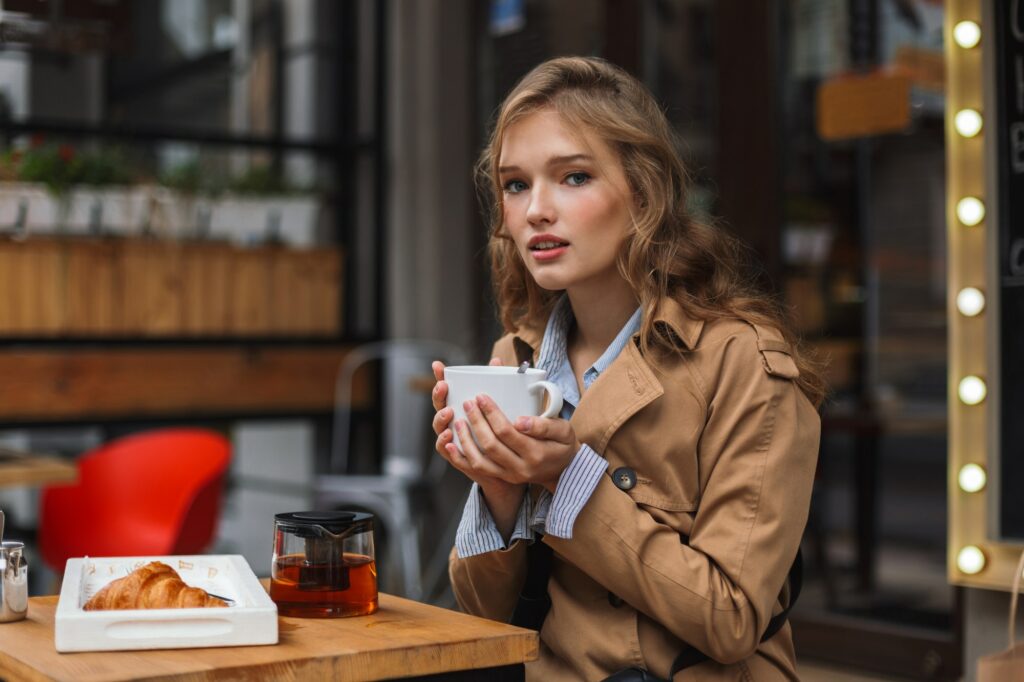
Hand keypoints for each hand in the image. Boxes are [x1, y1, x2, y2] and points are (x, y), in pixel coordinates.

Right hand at [431, 358, 524, 505]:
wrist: (503, 464)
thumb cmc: (497, 429)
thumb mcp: (495, 404)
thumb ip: (494, 382)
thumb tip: (496, 361)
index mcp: (457, 406)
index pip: (445, 390)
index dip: (439, 377)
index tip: (439, 365)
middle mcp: (451, 422)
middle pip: (438, 407)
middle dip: (438, 396)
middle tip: (444, 386)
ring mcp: (451, 439)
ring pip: (439, 429)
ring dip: (440, 419)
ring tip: (448, 412)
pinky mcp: (456, 456)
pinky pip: (446, 450)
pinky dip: (444, 444)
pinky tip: (448, 437)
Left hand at [456, 394, 579, 492]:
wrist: (564, 471)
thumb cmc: (563, 444)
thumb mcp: (564, 430)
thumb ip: (543, 425)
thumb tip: (520, 420)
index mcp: (536, 454)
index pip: (507, 432)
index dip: (491, 414)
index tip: (481, 396)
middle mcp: (521, 468)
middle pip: (491, 445)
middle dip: (476, 422)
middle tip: (468, 402)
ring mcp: (510, 476)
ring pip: (480, 461)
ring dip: (465, 440)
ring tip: (457, 421)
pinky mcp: (503, 478)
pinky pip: (478, 470)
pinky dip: (462, 457)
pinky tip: (450, 444)